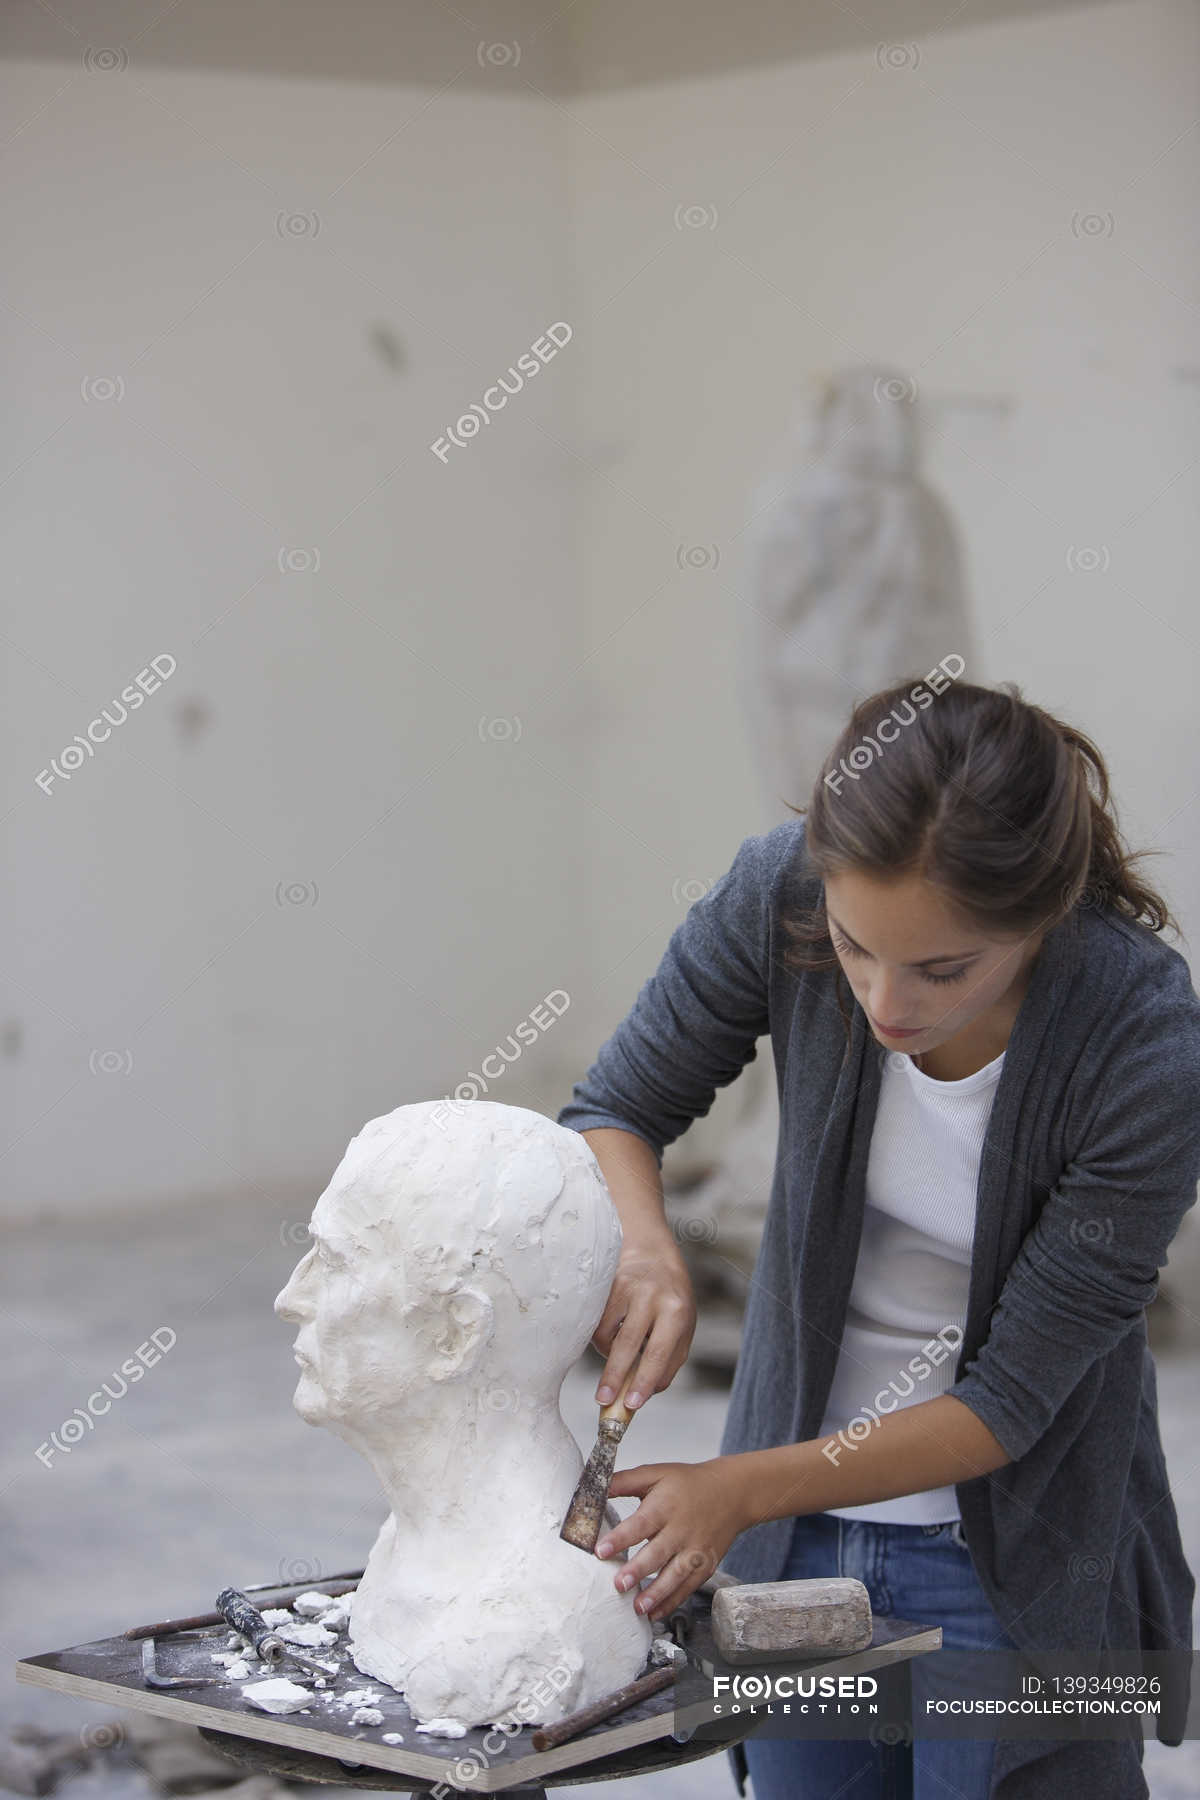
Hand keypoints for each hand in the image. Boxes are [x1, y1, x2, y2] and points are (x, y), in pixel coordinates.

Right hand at [591, 1235, 695, 1410]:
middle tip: (604, 1400)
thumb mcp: (683, 1325)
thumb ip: (670, 1360)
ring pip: (606, 1335)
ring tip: (616, 1358)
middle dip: (614, 1377)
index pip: (659, 1352)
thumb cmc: (670, 1297)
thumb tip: (647, 1392)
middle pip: (628, 1344)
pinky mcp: (606, 1285)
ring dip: (607, 1357)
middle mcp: (651, 1297)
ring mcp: (626, 1288)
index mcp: (677, 1311)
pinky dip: (601, 1338)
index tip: (632, 1404)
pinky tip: (612, 1334)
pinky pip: (596, 1323)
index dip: (644, 1381)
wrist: (651, 1254)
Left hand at [594, 1457, 749, 1618]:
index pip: (640, 1524)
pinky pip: (689, 1586)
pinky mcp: (707, 1564)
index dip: (620, 1538)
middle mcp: (682, 1529)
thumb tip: (595, 1487)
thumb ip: (625, 1481)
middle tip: (618, 1585)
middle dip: (638, 1571)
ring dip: (657, 1593)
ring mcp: (696, 1549)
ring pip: (676, 1574)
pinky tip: (655, 1613)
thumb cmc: (689, 1483)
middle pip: (658, 1552)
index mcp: (665, 1505)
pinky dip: (673, 1601)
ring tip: (638, 1608)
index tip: (600, 1551)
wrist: (732, 1492)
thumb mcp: (657, 1473)